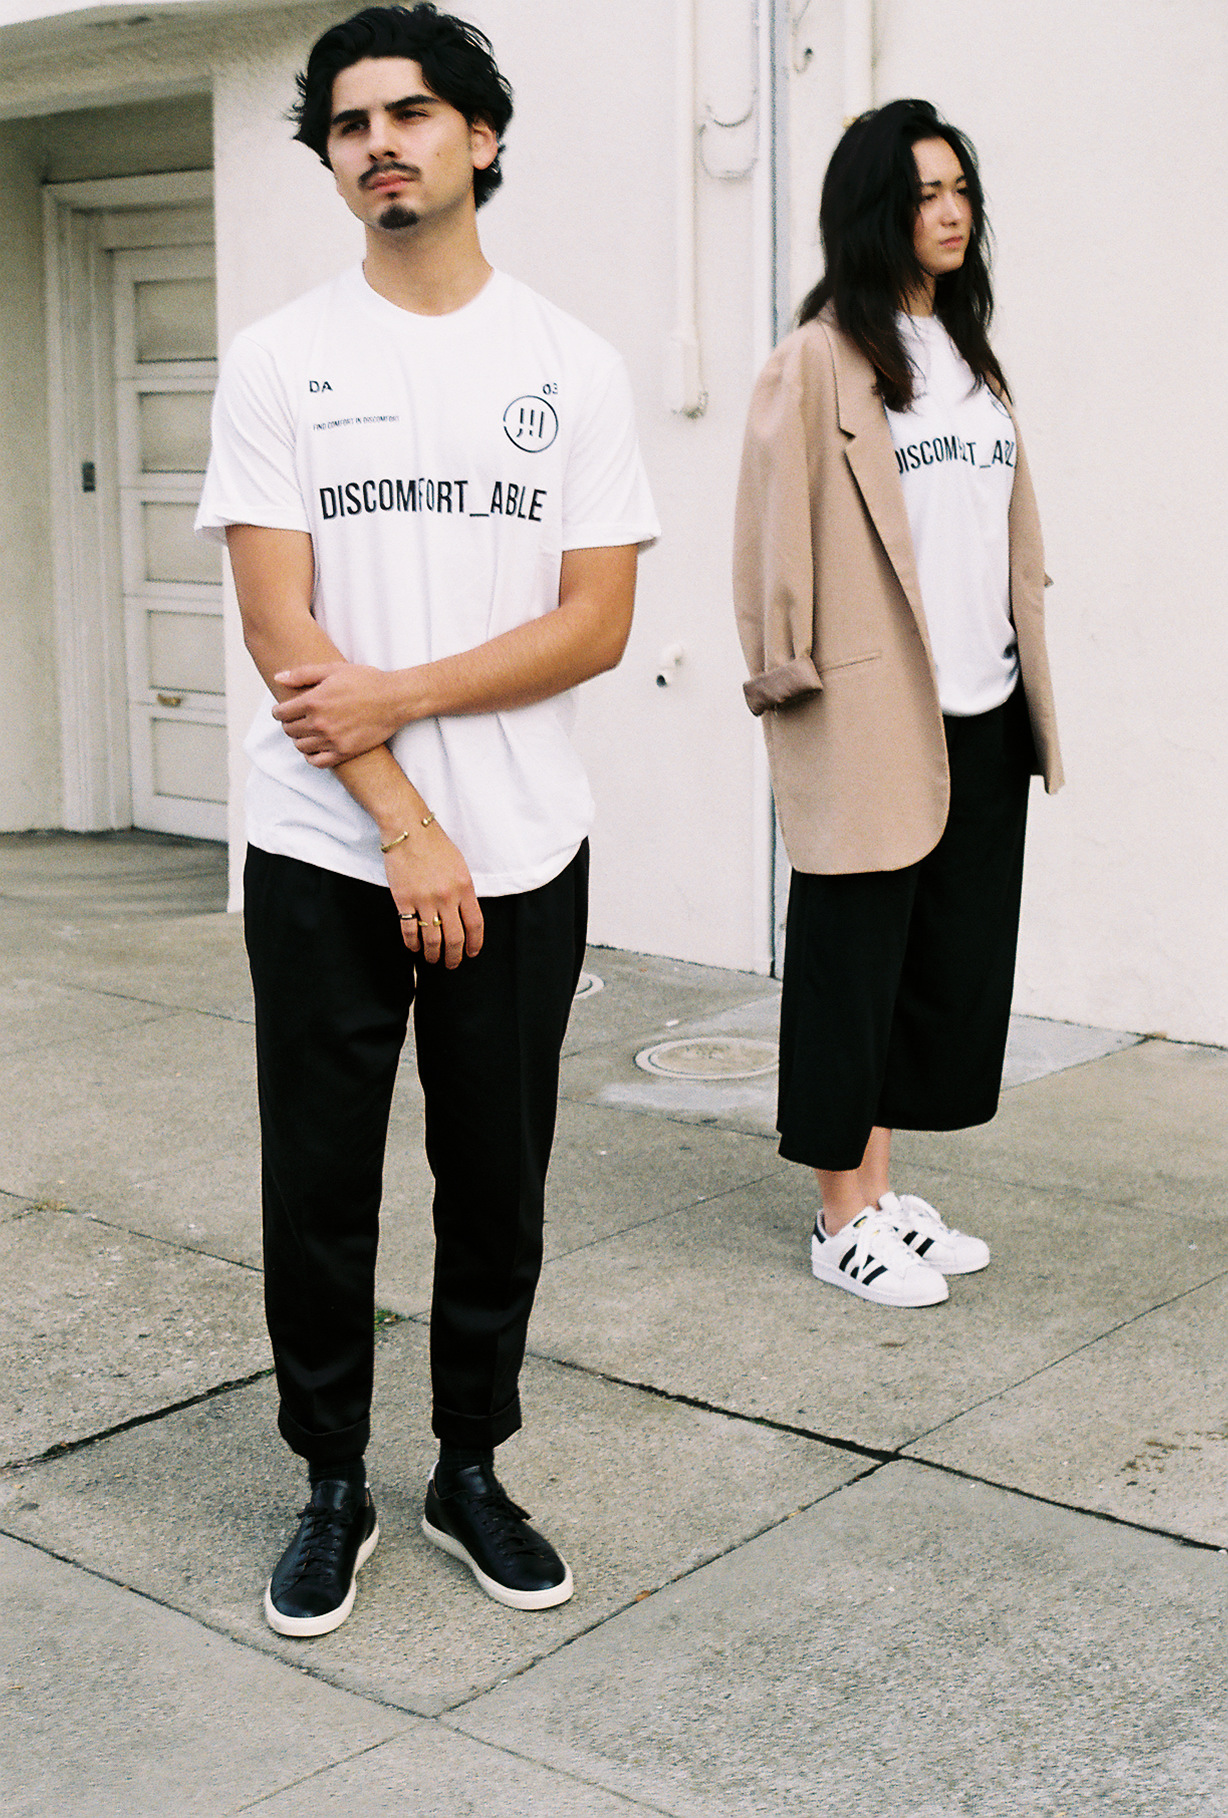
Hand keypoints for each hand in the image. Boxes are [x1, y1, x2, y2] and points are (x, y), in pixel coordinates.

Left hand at [272, 662, 403, 765]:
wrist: (394, 699)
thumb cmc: (366, 681)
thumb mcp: (333, 669)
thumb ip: (302, 674)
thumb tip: (278, 677)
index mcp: (314, 701)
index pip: (281, 713)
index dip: (278, 712)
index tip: (282, 710)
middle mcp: (320, 723)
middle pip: (289, 730)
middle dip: (288, 724)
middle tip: (296, 719)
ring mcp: (332, 740)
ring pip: (300, 746)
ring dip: (299, 739)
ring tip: (307, 731)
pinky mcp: (344, 752)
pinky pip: (317, 761)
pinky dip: (311, 756)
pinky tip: (315, 747)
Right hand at [384, 822, 483, 966]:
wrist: (408, 830)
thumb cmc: (435, 845)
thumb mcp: (459, 866)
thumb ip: (464, 890)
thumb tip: (464, 914)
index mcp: (465, 887)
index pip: (475, 924)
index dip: (475, 943)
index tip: (472, 953)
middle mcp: (447, 897)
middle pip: (455, 937)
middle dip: (454, 955)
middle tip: (452, 963)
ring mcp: (424, 900)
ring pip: (432, 938)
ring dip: (433, 954)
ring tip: (432, 959)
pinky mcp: (404, 900)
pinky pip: (409, 930)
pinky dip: (412, 943)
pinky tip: (414, 947)